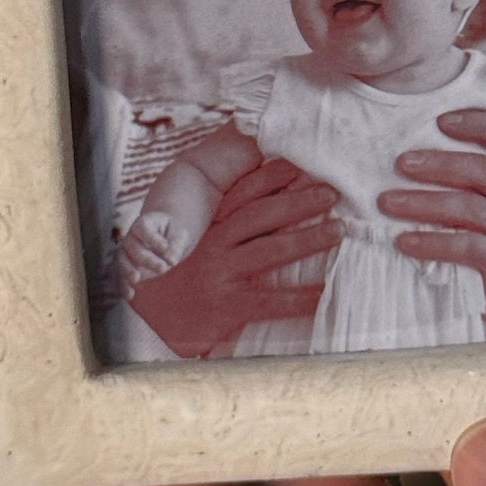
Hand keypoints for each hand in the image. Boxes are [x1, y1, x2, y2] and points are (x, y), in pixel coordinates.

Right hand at [120, 210, 184, 282]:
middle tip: (163, 268)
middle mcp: (131, 237)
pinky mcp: (125, 268)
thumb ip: (176, 245)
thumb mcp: (179, 236)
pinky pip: (120, 276)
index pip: (142, 227)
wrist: (166, 241)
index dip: (152, 238)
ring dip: (128, 270)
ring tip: (136, 279)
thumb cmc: (174, 236)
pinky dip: (123, 286)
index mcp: (143, 224)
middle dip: (147, 258)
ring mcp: (125, 252)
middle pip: (133, 246)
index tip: (164, 247)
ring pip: (121, 260)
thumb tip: (172, 260)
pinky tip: (130, 295)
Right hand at [127, 159, 339, 358]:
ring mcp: (220, 275)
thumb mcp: (200, 245)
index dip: (273, 176)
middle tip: (332, 192)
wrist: (147, 322)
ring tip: (338, 230)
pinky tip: (324, 293)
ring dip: (307, 239)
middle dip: (299, 201)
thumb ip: (230, 228)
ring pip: (270, 251)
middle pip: (261, 215)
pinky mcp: (226, 307)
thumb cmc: (183, 280)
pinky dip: (299, 298)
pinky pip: (269, 301)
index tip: (303, 163)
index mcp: (210, 226)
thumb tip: (277, 208)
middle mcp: (214, 245)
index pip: (244, 193)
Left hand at [377, 107, 485, 326]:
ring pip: (469, 207)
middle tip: (400, 163)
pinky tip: (403, 241)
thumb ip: (470, 173)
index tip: (439, 121)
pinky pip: (466, 245)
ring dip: (422, 202)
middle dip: (437, 164)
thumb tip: (413, 149)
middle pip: (481, 170)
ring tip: (387, 202)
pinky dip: (431, 241)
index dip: (476, 122)